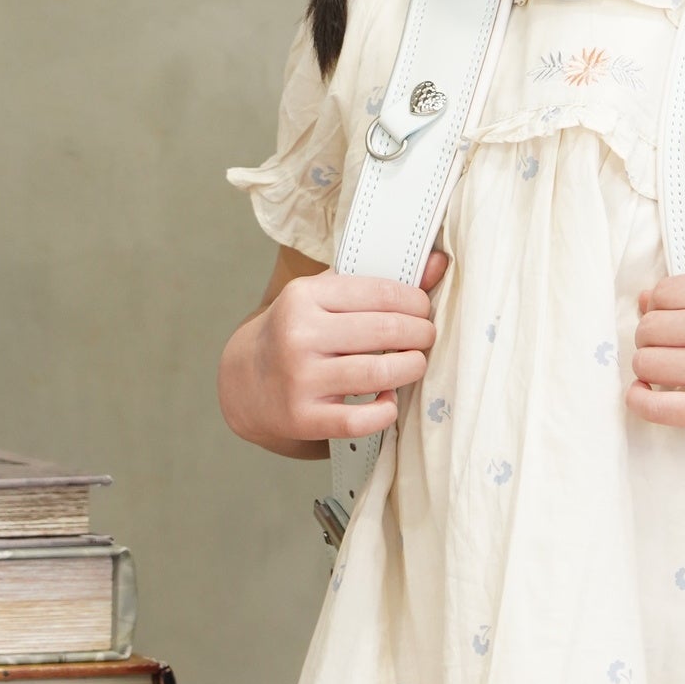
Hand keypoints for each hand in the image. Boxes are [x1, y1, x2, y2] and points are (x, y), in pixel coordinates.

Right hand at [223, 254, 447, 447]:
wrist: (245, 381)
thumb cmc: (297, 332)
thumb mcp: (326, 297)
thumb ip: (380, 282)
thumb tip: (439, 263)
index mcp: (304, 296)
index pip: (380, 293)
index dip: (415, 302)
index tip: (423, 310)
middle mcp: (298, 335)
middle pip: (385, 331)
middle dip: (419, 334)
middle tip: (425, 338)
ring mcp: (299, 378)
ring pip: (378, 373)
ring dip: (411, 368)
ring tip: (414, 364)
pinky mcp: (302, 417)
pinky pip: (360, 419)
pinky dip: (385, 410)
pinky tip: (387, 399)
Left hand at [628, 271, 684, 454]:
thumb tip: (644, 300)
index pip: (663, 292)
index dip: (661, 313)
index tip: (676, 329)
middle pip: (649, 327)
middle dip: (654, 343)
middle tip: (677, 357)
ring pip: (645, 361)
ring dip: (650, 372)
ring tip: (674, 378)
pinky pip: (651, 404)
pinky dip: (640, 401)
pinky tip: (648, 396)